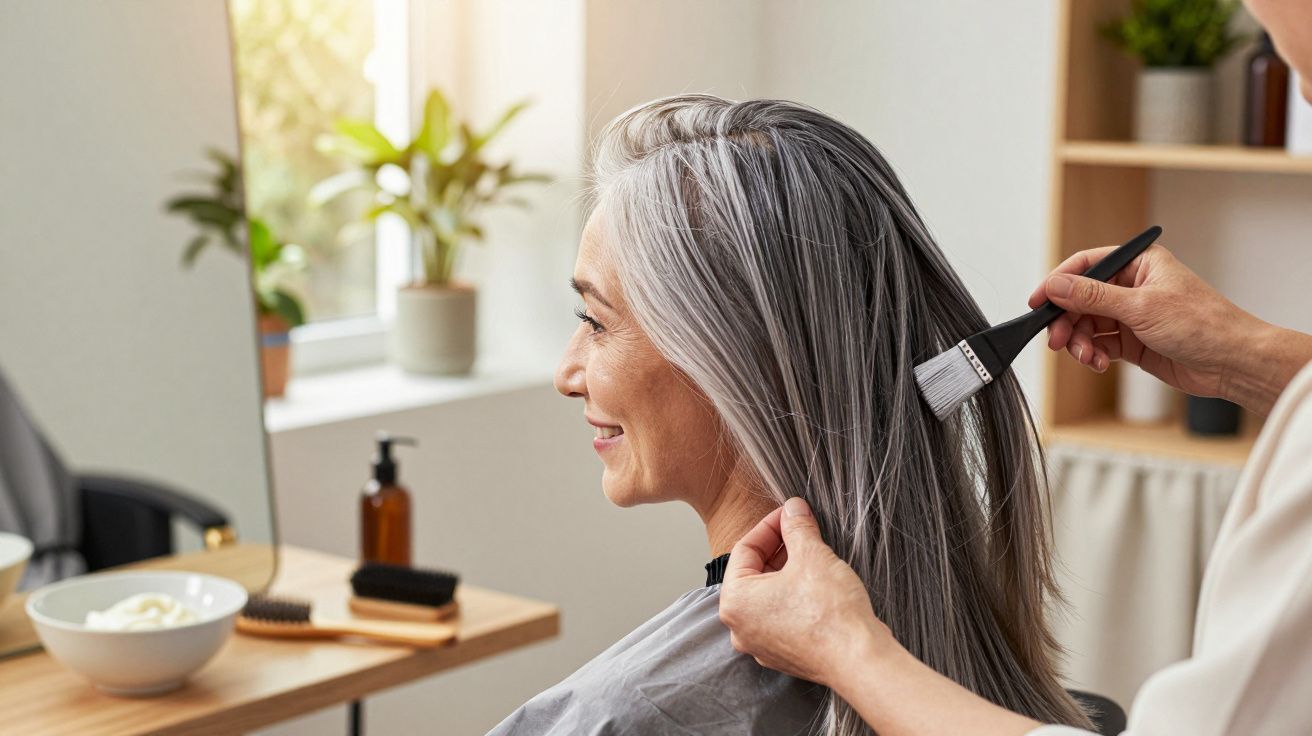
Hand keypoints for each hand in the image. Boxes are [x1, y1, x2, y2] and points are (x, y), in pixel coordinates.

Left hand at [719, 497, 890, 687]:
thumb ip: (797, 527)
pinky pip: (782, 617)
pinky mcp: (783, 655)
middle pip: (755, 573)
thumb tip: (793, 509)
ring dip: (788, 571)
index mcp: (735, 601)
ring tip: (813, 553)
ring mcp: (761, 645)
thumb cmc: (830, 612)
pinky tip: (818, 584)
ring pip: (769, 596)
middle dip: (779, 548)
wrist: (859, 660)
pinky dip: (795, 597)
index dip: (770, 525)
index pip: (745, 549)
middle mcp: (740, 627)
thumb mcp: (812, 556)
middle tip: (802, 530)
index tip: (789, 514)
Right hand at [1028, 243, 1309, 414]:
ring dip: (1079, 342)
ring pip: (1087, 325)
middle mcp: (1133, 286)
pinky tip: (1098, 363)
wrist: (1232, 362)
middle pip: (1081, 299)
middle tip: (1057, 340)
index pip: (1087, 265)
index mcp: (1140, 264)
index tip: (1038, 301)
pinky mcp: (1132, 341)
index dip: (1058, 282)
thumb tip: (1056, 285)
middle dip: (1067, 321)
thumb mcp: (1141, 307)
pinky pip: (1099, 344)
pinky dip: (1092, 354)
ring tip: (1085, 356)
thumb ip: (1092, 296)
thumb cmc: (1203, 325)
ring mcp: (1132, 315)